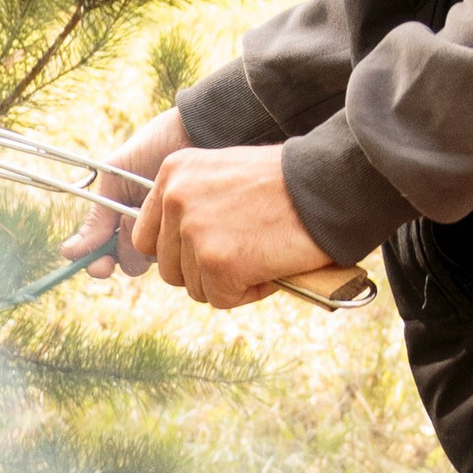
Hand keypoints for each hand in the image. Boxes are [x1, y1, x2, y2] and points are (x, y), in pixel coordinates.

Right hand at [64, 104, 190, 275]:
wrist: (192, 133)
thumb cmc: (150, 148)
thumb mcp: (115, 178)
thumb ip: (97, 215)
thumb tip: (69, 253)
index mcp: (114, 214)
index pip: (100, 249)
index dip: (97, 262)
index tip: (98, 266)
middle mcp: (136, 227)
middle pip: (122, 260)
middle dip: (119, 253)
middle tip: (122, 233)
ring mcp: (161, 230)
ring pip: (143, 258)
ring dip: (139, 241)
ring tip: (145, 210)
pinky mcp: (184, 231)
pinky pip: (167, 249)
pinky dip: (162, 236)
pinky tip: (166, 214)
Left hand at [136, 146, 341, 306]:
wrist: (326, 185)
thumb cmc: (287, 181)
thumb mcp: (225, 174)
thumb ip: (195, 202)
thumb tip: (182, 247)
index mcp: (173, 173)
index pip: (146, 235)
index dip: (177, 252)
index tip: (204, 252)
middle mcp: (175, 199)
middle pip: (169, 267)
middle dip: (204, 270)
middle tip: (243, 255)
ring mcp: (194, 232)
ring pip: (195, 286)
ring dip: (228, 281)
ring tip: (261, 256)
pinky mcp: (218, 263)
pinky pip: (222, 299)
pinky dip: (248, 293)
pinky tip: (270, 269)